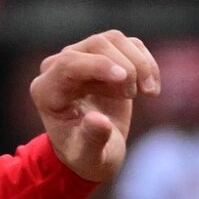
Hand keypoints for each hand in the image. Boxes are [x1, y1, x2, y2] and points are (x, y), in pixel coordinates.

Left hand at [31, 30, 160, 182]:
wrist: (94, 151)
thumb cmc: (86, 156)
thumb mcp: (88, 158)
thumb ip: (92, 140)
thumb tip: (98, 121)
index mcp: (47, 91)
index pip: (68, 63)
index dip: (98, 65)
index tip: (125, 78)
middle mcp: (59, 68)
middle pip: (95, 45)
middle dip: (124, 67)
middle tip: (137, 96)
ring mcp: (83, 58)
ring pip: (114, 40)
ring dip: (139, 64)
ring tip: (148, 93)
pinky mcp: (105, 56)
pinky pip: (129, 45)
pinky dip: (147, 64)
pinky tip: (151, 90)